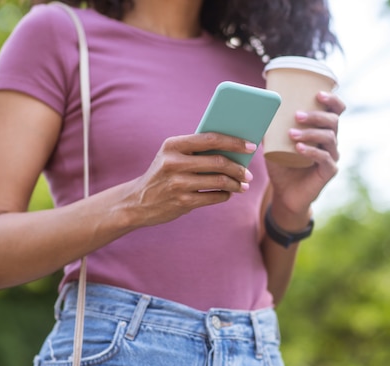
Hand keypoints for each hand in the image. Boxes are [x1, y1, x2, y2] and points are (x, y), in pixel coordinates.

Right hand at [124, 132, 255, 226]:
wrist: (137, 201)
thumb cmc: (163, 174)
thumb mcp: (172, 156)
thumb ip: (197, 150)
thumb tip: (235, 150)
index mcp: (173, 145)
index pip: (211, 139)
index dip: (234, 142)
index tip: (252, 146)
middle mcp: (174, 162)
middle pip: (218, 162)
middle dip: (239, 168)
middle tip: (249, 174)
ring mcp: (177, 183)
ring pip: (219, 181)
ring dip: (236, 184)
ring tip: (243, 185)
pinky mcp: (182, 202)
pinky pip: (214, 197)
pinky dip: (225, 195)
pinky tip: (228, 193)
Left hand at [266, 91, 345, 219]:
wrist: (285, 194)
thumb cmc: (282, 166)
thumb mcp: (274, 144)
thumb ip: (270, 128)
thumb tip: (256, 109)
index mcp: (322, 130)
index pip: (336, 111)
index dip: (332, 100)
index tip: (318, 94)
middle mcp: (330, 142)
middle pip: (333, 122)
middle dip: (316, 116)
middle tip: (297, 115)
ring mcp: (332, 157)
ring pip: (329, 138)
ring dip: (310, 133)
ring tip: (292, 133)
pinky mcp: (329, 171)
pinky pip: (324, 158)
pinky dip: (311, 151)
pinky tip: (298, 148)